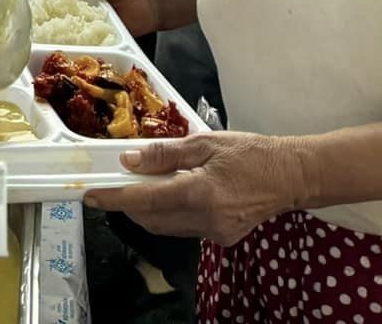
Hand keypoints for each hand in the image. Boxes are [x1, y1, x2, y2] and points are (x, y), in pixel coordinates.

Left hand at [86, 131, 310, 244]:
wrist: (290, 175)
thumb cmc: (250, 152)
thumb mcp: (205, 143)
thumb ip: (164, 154)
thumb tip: (130, 160)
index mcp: (200, 192)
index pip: (144, 200)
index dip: (113, 198)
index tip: (90, 195)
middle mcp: (205, 219)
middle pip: (151, 219)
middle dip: (129, 204)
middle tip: (119, 182)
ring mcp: (215, 233)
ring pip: (166, 227)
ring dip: (150, 209)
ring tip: (147, 184)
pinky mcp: (222, 238)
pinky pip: (185, 228)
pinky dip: (172, 213)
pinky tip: (177, 193)